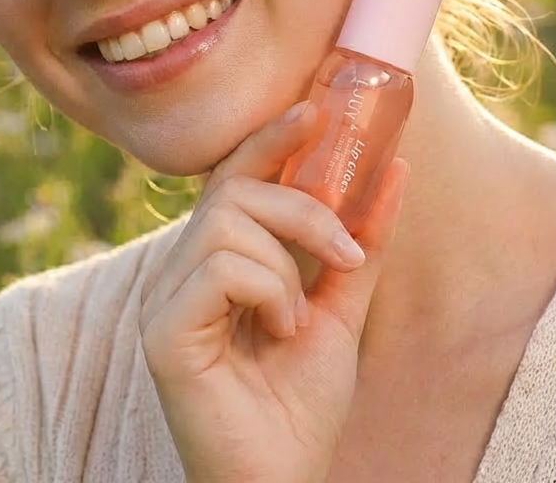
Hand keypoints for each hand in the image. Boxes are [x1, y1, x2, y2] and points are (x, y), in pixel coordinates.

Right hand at [139, 101, 407, 482]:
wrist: (284, 478)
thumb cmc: (301, 401)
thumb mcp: (340, 306)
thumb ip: (358, 244)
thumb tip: (394, 170)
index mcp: (217, 259)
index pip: (234, 178)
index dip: (270, 140)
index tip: (315, 110)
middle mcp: (182, 268)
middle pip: (233, 190)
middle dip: (301, 206)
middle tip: (344, 250)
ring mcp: (165, 298)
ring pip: (228, 223)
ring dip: (286, 261)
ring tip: (298, 317)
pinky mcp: (161, 330)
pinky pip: (220, 267)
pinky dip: (267, 291)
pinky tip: (277, 333)